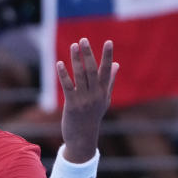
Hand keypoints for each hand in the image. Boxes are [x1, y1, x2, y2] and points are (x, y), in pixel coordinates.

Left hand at [57, 39, 118, 161]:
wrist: (83, 137)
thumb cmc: (93, 116)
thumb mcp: (104, 99)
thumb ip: (109, 81)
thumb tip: (117, 64)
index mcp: (103, 91)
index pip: (107, 70)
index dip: (108, 56)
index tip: (109, 42)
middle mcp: (95, 94)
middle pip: (93, 70)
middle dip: (89, 54)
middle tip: (84, 39)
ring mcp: (84, 100)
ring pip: (80, 76)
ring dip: (76, 60)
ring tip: (73, 45)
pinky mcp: (72, 105)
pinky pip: (68, 86)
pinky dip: (64, 74)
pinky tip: (60, 63)